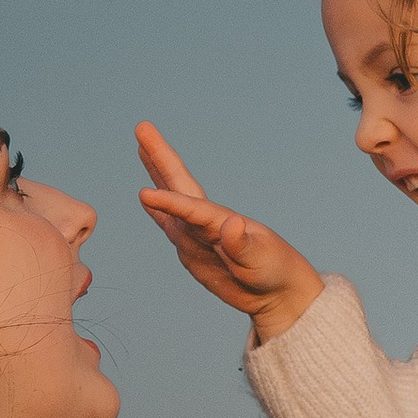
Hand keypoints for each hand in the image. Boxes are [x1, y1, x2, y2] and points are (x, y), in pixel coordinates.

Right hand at [136, 125, 324, 339]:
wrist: (276, 290)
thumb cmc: (274, 271)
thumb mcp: (260, 260)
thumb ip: (243, 245)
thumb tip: (231, 223)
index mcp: (222, 222)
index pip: (192, 209)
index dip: (170, 203)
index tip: (145, 195)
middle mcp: (206, 222)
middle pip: (179, 183)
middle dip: (160, 157)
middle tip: (142, 127)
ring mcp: (196, 234)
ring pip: (171, 199)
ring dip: (155, 174)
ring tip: (141, 148)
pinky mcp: (191, 249)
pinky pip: (169, 224)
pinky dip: (158, 209)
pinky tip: (146, 199)